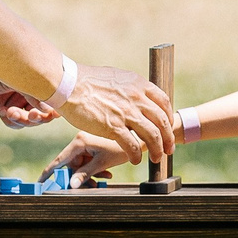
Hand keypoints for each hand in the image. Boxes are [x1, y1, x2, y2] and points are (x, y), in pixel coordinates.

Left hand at [0, 71, 61, 127]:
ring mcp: (19, 103)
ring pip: (30, 121)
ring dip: (22, 119)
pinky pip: (16, 124)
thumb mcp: (14, 80)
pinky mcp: (8, 111)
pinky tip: (2, 111)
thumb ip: (31, 93)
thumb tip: (48, 109)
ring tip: (10, 112)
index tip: (53, 113)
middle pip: (44, 113)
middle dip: (38, 117)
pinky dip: (11, 121)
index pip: (53, 97)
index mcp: (36, 81)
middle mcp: (30, 92)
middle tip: (32, 116)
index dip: (56, 106)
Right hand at [42, 132, 129, 182]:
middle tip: (89, 187)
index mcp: (79, 141)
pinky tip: (106, 174)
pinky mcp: (92, 147)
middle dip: (79, 178)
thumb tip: (72, 185)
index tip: (41, 183)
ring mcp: (86, 143)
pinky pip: (87, 163)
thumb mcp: (102, 163)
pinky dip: (94, 170)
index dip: (50, 172)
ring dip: (88, 175)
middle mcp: (80, 141)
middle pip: (71, 165)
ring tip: (102, 180)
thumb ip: (85, 174)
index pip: (60, 160)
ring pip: (80, 166)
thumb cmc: (121, 149)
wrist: (138, 141)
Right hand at [56, 65, 177, 165]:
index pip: (164, 102)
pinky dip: (136, 155)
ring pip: (152, 135)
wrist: (69, 84)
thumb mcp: (116, 77)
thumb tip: (135, 94)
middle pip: (162, 121)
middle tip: (168, 149)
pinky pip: (132, 145)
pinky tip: (134, 159)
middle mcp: (136, 98)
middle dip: (168, 138)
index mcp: (138, 84)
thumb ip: (129, 88)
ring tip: (156, 158)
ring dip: (157, 150)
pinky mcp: (113, 126)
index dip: (168, 117)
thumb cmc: (86, 81)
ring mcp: (126, 113)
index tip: (167, 127)